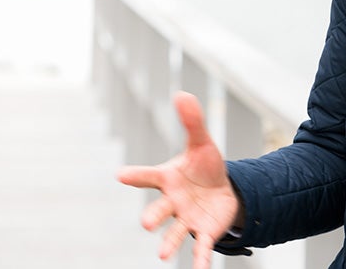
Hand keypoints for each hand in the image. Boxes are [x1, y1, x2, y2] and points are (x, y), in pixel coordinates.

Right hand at [117, 91, 239, 268]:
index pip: (150, 176)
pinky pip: (201, 246)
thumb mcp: (202, 143)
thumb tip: (182, 93)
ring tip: (163, 255)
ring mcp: (187, 219)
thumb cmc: (205, 167)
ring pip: (176, 232)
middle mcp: (173, 202)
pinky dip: (201, 259)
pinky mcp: (204, 231)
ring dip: (169, 244)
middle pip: (160, 209)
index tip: (121, 174)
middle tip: (146, 224)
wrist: (223, 190)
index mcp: (168, 179)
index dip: (136, 175)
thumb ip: (192, 122)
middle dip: (153, 216)